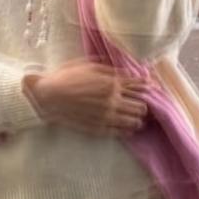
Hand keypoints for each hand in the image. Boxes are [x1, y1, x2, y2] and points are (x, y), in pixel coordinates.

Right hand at [23, 60, 147, 135]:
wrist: (47, 96)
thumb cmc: (66, 77)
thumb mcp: (89, 65)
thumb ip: (110, 69)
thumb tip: (127, 71)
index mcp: (111, 83)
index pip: (138, 85)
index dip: (147, 86)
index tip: (151, 87)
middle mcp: (112, 100)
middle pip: (141, 106)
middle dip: (143, 104)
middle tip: (142, 104)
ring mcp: (106, 116)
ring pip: (134, 121)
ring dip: (137, 118)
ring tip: (136, 117)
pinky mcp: (98, 128)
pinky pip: (121, 132)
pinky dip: (128, 130)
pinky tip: (128, 128)